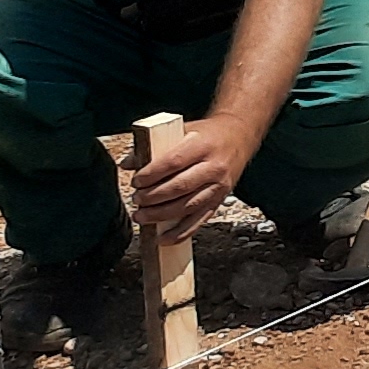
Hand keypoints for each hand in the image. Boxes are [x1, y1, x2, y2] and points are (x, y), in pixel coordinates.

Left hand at [127, 117, 249, 242]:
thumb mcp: (184, 130)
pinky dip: (181, 233)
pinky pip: (199, 220)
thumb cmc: (209, 133)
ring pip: (188, 206)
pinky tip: (164, 238)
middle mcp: (214, 167)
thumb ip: (154, 145)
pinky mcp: (220, 199)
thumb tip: (128, 163)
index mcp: (204, 145)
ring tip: (142, 216)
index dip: (152, 174)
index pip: (175, 162)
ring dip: (162, 215)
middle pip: (180, 187)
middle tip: (136, 199)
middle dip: (153, 197)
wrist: (240, 135)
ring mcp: (219, 186)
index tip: (136, 181)